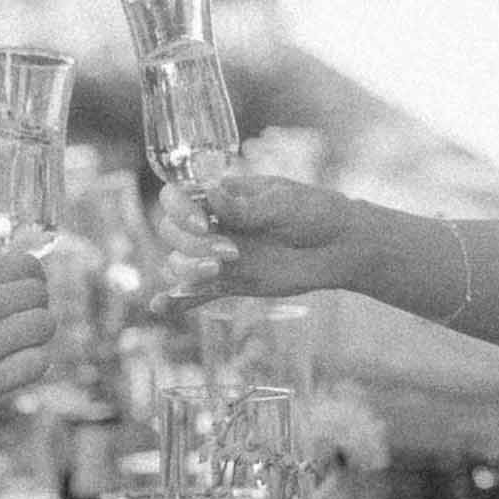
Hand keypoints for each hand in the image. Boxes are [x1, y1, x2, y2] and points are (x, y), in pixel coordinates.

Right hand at [0, 252, 53, 443]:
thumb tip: (15, 266)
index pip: (26, 264)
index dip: (32, 281)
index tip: (22, 298)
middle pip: (39, 293)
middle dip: (34, 310)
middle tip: (16, 329)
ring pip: (44, 325)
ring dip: (37, 338)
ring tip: (16, 350)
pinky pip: (38, 362)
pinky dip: (33, 365)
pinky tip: (14, 370)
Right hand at [153, 174, 359, 308]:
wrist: (339, 246)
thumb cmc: (314, 213)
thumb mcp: (281, 204)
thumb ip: (243, 206)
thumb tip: (211, 191)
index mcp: (221, 196)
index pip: (176, 198)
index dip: (180, 210)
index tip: (204, 222)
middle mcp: (213, 224)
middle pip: (171, 233)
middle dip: (191, 244)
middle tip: (229, 251)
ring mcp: (217, 255)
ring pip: (178, 263)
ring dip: (188, 270)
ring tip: (218, 270)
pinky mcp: (229, 283)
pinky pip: (195, 294)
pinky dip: (176, 301)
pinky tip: (159, 307)